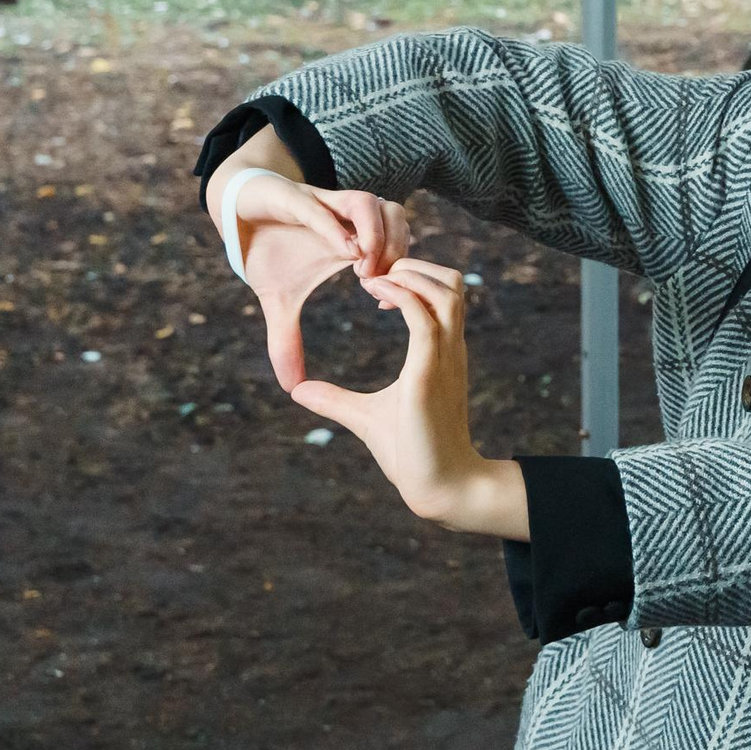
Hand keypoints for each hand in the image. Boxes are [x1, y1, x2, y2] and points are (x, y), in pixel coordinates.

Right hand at [210, 164, 412, 391]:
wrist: (235, 211)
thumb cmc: (266, 251)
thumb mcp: (279, 301)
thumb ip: (287, 339)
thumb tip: (289, 387)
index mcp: (352, 240)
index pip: (398, 247)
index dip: (403, 273)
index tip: (391, 307)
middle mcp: (346, 217)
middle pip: (397, 220)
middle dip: (395, 253)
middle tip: (381, 289)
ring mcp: (324, 202)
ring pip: (372, 205)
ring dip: (376, 236)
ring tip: (365, 271)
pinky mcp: (296, 194)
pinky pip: (325, 206)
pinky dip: (337, 227)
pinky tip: (345, 252)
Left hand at [289, 259, 524, 538]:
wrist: (438, 484)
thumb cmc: (411, 452)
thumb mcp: (365, 416)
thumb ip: (335, 400)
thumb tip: (299, 391)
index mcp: (440, 352)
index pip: (444, 293)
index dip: (414, 277)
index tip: (376, 287)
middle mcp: (449, 348)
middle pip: (451, 281)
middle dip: (415, 265)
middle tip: (375, 276)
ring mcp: (444, 357)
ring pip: (446, 290)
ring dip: (411, 275)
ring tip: (375, 281)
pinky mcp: (429, 372)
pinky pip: (423, 318)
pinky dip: (402, 296)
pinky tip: (374, 296)